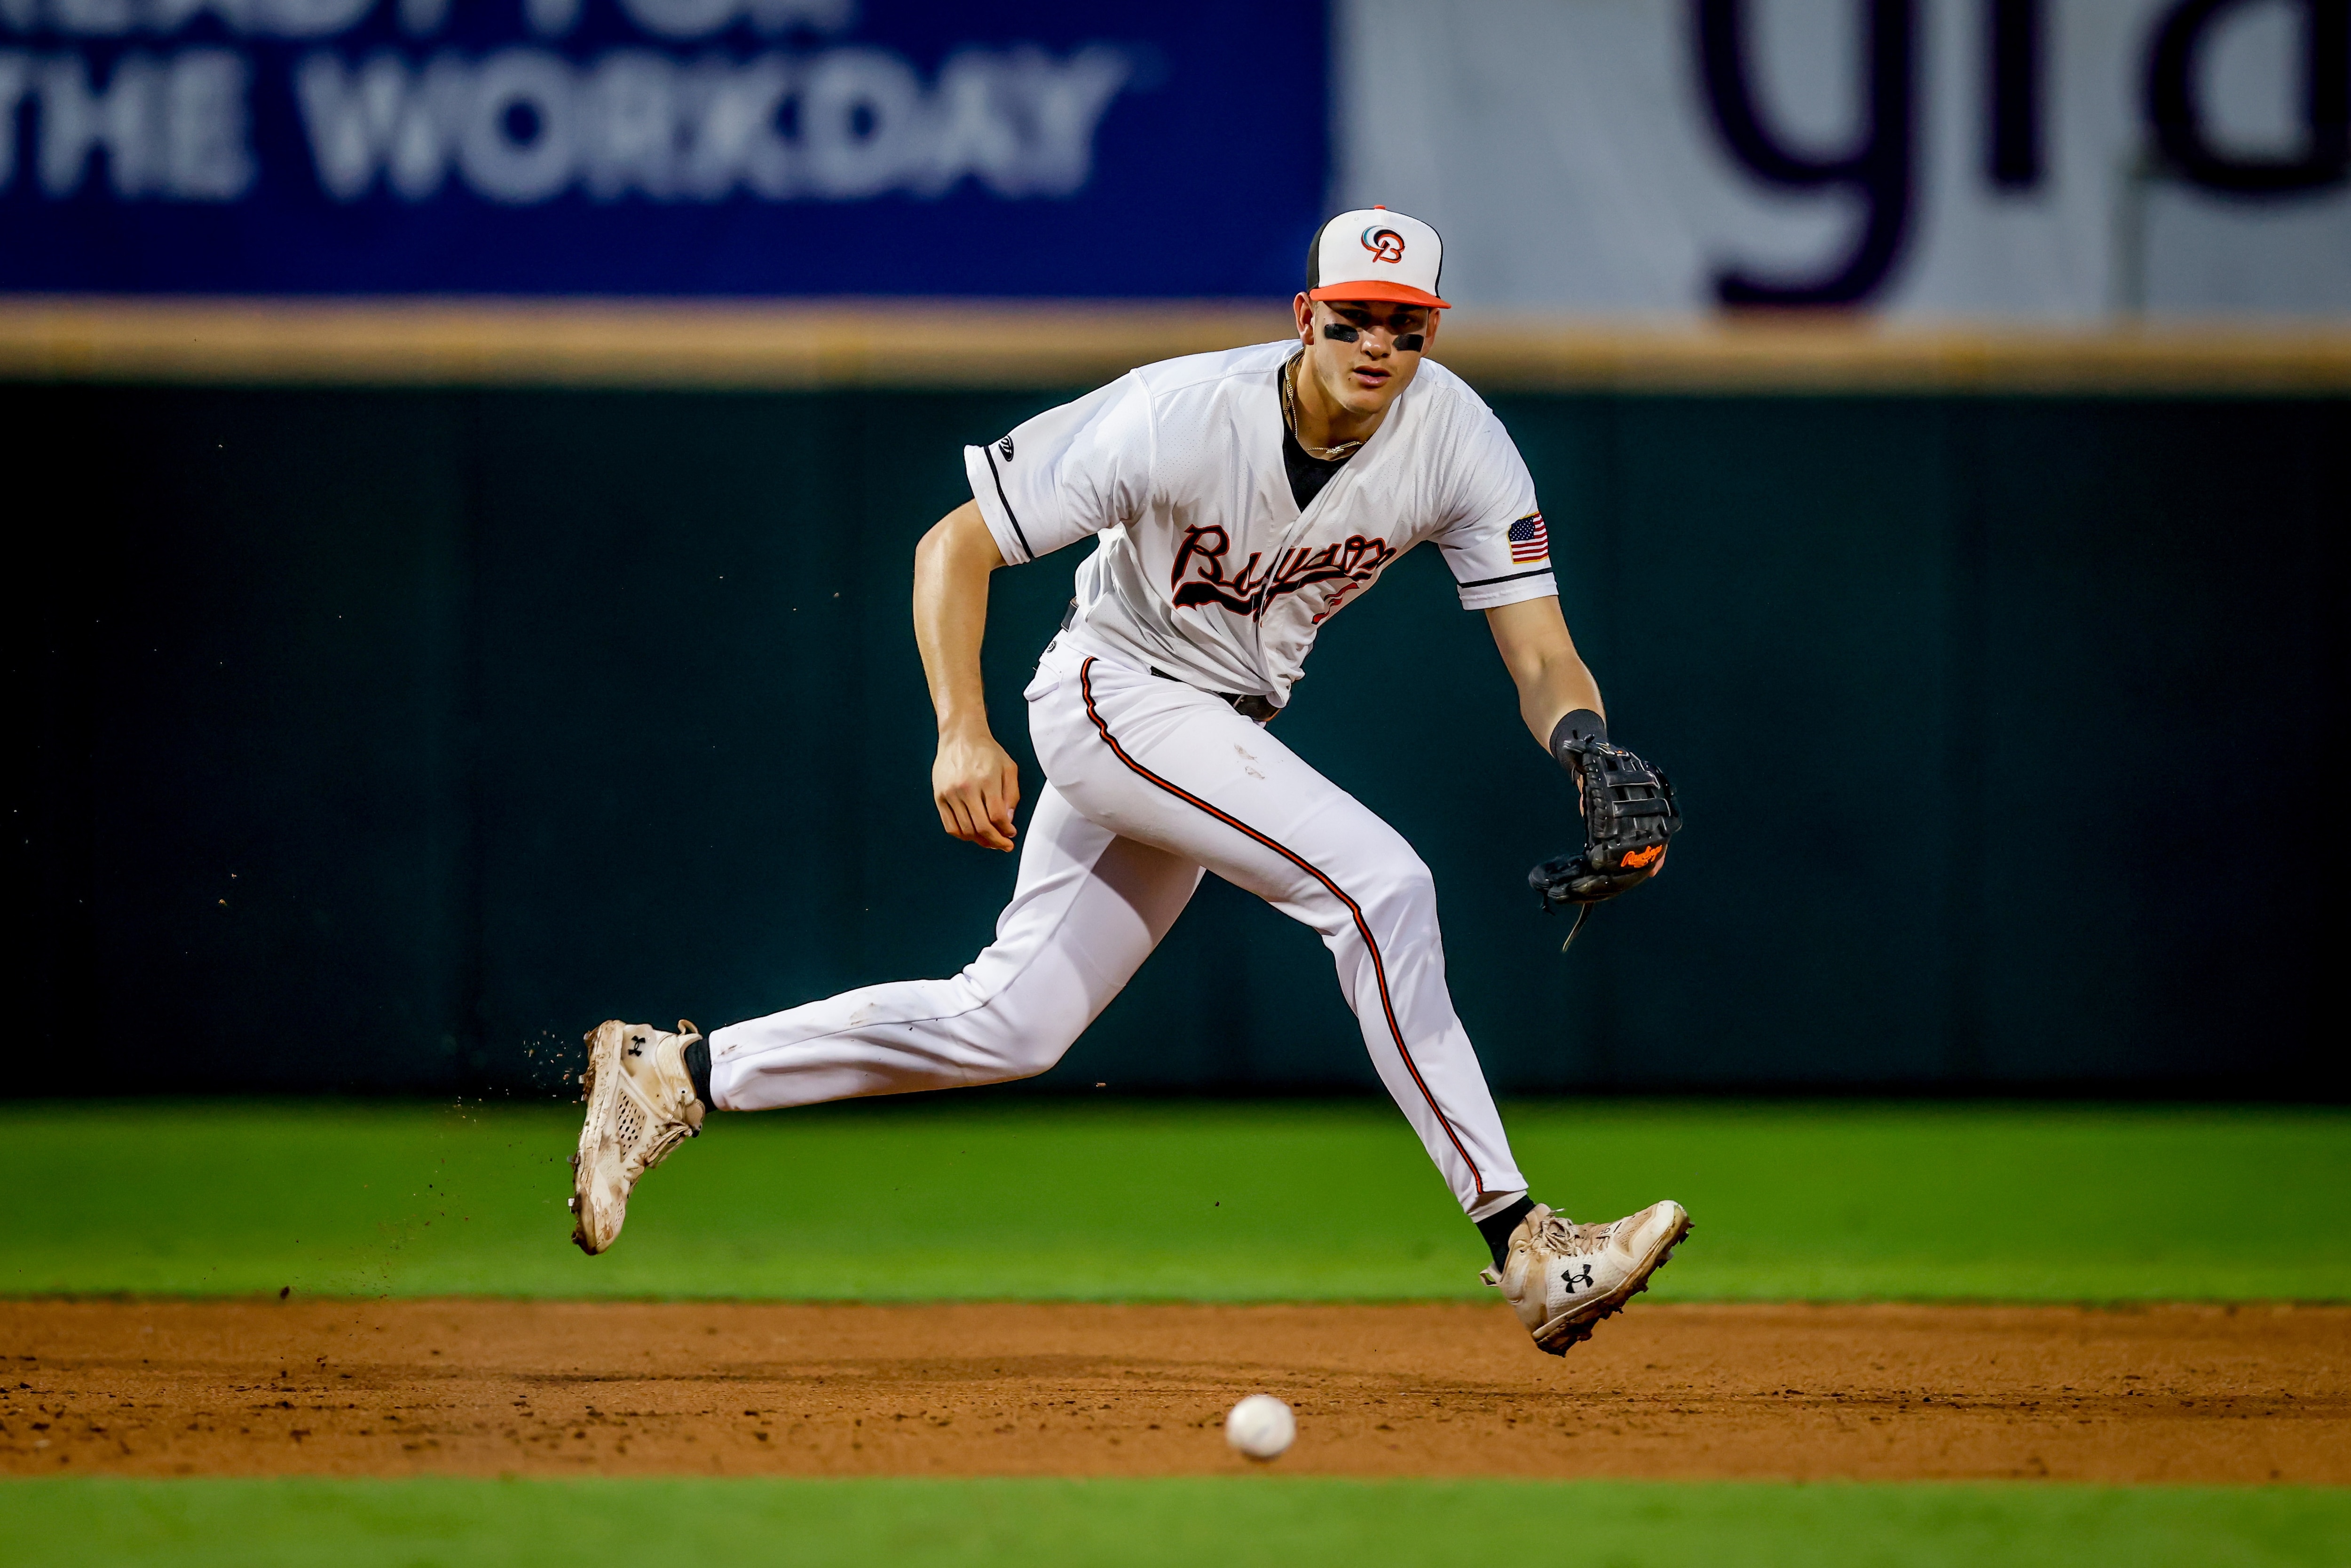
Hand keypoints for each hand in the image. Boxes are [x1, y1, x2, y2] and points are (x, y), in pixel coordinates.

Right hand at [932, 724, 1020, 850]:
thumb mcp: (1008, 768)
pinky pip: (950, 825)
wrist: (960, 736)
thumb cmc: (986, 750)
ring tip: (989, 840)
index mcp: (986, 780)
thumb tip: (1008, 821)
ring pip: (965, 830)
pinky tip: (972, 834)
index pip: (997, 817)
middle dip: (995, 841)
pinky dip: (962, 835)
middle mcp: (966, 788)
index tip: (1011, 834)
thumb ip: (1012, 795)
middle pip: (981, 827)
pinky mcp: (939, 796)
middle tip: (1003, 845)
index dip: (1006, 831)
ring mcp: (950, 793)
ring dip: (980, 840)